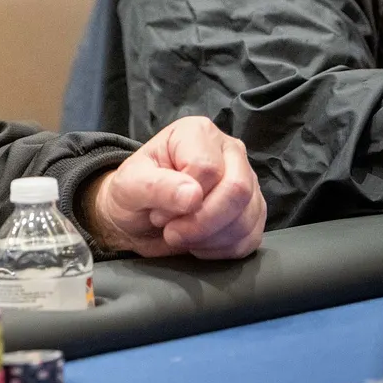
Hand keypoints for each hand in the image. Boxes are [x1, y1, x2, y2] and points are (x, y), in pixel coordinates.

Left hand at [80, 116, 265, 259]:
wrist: (139, 217)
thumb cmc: (134, 191)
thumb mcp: (129, 185)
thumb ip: (156, 186)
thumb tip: (193, 195)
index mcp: (197, 133)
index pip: (207, 167)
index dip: (182, 198)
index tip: (157, 210)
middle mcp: (230, 151)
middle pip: (236, 190)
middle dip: (201, 222)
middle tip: (172, 232)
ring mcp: (247, 181)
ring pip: (246, 217)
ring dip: (208, 238)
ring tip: (181, 234)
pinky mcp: (253, 211)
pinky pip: (250, 238)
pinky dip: (221, 249)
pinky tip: (199, 243)